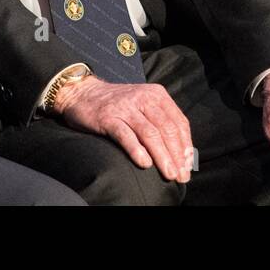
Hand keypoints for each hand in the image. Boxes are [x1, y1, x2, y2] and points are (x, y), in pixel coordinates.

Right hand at [53, 76, 193, 182]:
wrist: (82, 93)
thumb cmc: (117, 104)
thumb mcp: (143, 105)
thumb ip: (160, 121)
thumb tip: (180, 153)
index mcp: (156, 95)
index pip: (178, 122)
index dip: (186, 146)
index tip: (188, 166)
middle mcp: (143, 98)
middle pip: (166, 129)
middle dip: (177, 155)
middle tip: (181, 175)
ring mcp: (124, 107)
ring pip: (149, 133)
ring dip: (162, 156)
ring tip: (169, 173)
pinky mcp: (107, 117)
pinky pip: (125, 135)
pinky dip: (136, 150)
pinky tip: (145, 164)